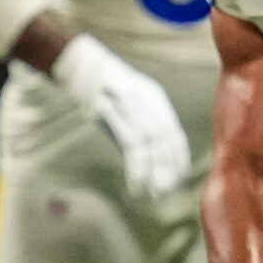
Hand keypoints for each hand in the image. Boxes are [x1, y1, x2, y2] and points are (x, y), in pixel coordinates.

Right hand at [53, 33, 191, 196]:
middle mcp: (151, 105)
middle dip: (169, 170)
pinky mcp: (118, 117)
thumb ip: (139, 119)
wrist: (83, 69)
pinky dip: (136, 170)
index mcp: (156, 100)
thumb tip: (145, 149)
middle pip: (166, 144)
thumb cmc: (101, 88)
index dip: (179, 158)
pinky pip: (132, 149)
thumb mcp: (127, 99)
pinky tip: (137, 185)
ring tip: (154, 193)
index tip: (179, 177)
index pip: (176, 134)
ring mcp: (135, 110)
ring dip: (154, 174)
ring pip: (151, 149)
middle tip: (167, 190)